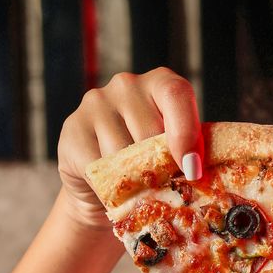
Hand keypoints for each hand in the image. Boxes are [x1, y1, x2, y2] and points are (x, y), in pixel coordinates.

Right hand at [57, 67, 202, 230]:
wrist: (107, 189)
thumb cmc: (153, 168)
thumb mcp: (179, 155)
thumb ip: (192, 152)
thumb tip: (200, 171)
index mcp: (160, 83)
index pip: (176, 94)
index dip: (186, 133)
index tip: (192, 170)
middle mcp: (126, 85)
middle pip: (150, 132)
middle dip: (161, 168)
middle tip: (162, 186)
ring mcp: (96, 103)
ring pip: (123, 152)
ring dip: (134, 180)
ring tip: (137, 187)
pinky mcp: (73, 129)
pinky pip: (97, 166)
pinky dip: (109, 186)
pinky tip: (113, 188)